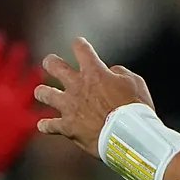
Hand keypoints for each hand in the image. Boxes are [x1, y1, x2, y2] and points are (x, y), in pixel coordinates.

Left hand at [0, 33, 42, 177]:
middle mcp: (5, 97)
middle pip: (12, 75)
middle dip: (15, 62)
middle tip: (21, 47)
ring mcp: (17, 110)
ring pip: (28, 91)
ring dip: (33, 82)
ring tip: (40, 71)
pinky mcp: (25, 125)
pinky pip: (38, 117)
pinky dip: (47, 113)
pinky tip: (56, 107)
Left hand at [35, 38, 154, 157]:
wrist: (127, 135)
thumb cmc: (135, 107)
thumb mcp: (135, 82)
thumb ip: (120, 73)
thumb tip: (110, 72)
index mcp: (95, 72)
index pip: (82, 49)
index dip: (80, 44)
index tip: (79, 44)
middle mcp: (77, 86)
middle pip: (54, 66)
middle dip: (51, 62)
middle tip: (51, 62)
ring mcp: (69, 106)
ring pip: (44, 93)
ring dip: (43, 92)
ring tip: (43, 92)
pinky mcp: (66, 127)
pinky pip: (48, 125)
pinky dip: (46, 125)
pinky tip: (45, 124)